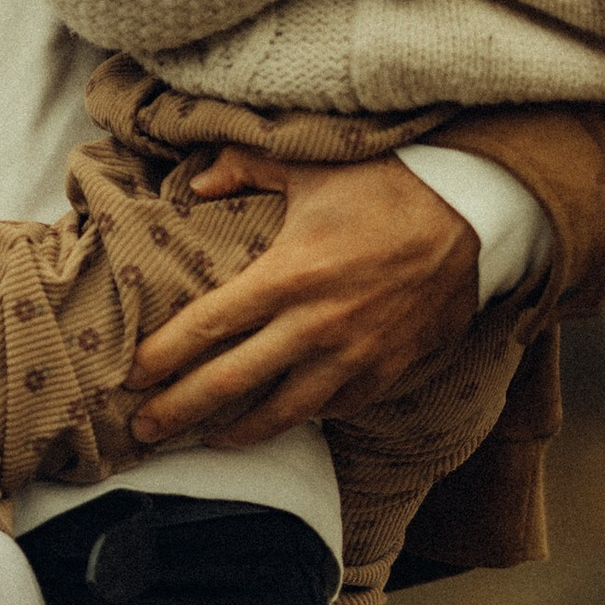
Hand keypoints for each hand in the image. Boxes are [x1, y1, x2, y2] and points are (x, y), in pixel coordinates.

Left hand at [128, 155, 477, 447]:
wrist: (472, 215)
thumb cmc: (386, 185)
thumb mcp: (309, 165)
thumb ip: (243, 168)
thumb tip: (198, 181)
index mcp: (288, 275)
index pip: (208, 327)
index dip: (164, 356)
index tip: (131, 375)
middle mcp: (316, 325)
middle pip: (231, 383)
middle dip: (180, 410)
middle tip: (144, 428)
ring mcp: (354, 357)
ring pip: (283, 412)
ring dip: (238, 431)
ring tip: (206, 439)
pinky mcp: (386, 372)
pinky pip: (332, 409)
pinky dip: (299, 418)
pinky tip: (276, 419)